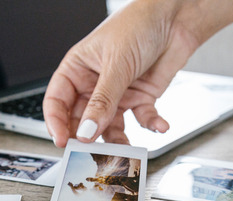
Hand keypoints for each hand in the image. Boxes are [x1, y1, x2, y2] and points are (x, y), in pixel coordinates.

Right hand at [43, 0, 232, 146]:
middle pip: (82, 119)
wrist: (176, 16)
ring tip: (125, 147)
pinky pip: (141, 119)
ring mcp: (117, 93)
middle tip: (91, 153)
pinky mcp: (140, 98)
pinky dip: (150, 124)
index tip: (62, 141)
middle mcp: (94, 83)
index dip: (56, 122)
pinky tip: (158, 125)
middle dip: (87, 136)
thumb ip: (102, 101)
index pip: (57, 101)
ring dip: (118, 138)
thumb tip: (87, 131)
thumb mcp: (116, 63)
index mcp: (77, 68)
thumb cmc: (139, 24)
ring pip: (110, 126)